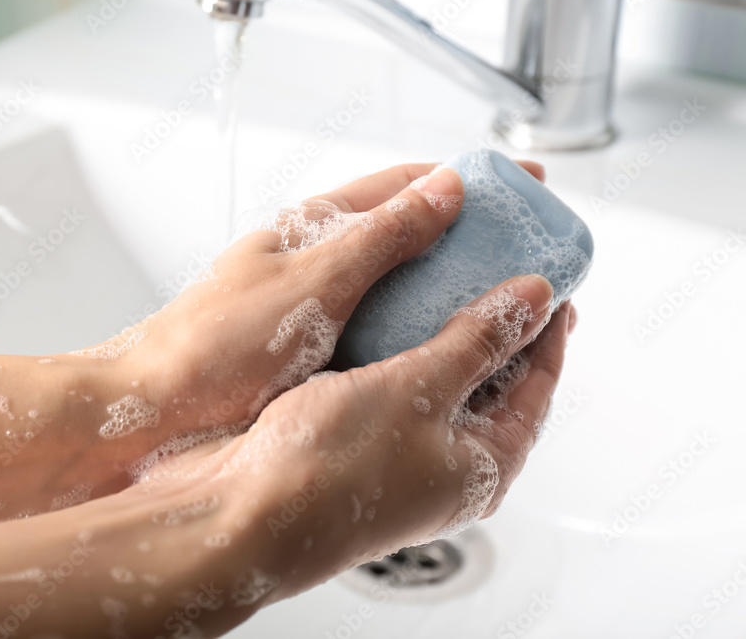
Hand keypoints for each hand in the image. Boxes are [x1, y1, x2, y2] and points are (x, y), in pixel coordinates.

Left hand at [96, 160, 545, 468]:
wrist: (157, 410)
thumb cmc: (216, 342)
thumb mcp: (312, 284)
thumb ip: (379, 237)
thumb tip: (446, 188)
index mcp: (314, 226)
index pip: (406, 185)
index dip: (470, 179)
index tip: (525, 183)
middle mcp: (320, 260)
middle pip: (410, 233)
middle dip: (470, 237)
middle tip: (528, 253)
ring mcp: (319, 306)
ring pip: (400, 287)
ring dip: (449, 290)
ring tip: (504, 304)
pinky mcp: (316, 349)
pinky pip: (382, 331)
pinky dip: (418, 333)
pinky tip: (447, 351)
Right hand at [201, 278, 572, 600]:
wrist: (242, 512)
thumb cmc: (333, 469)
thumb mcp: (420, 388)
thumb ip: (478, 340)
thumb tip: (534, 299)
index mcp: (484, 466)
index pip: (537, 386)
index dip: (544, 330)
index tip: (545, 282)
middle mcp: (446, 469)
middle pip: (490, 386)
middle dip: (493, 329)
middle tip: (494, 275)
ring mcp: (399, 460)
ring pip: (435, 386)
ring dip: (439, 336)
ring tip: (438, 284)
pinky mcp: (355, 448)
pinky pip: (390, 391)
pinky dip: (395, 353)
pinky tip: (381, 320)